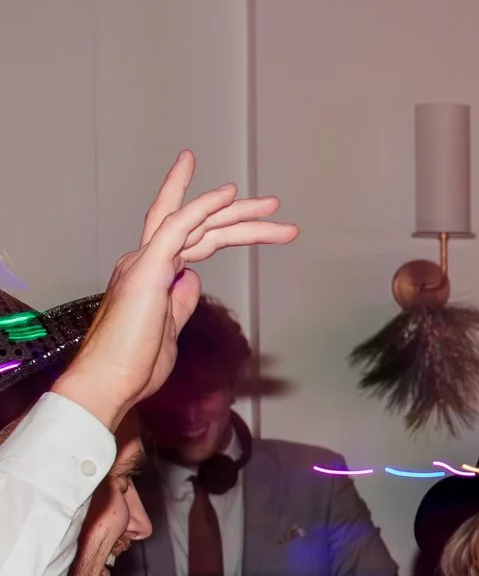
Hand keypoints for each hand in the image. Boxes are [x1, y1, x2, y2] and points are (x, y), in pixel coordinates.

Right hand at [50, 153, 296, 431]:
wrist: (108, 380)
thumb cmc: (134, 365)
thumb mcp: (169, 328)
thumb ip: (180, 300)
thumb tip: (191, 279)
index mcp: (150, 274)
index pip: (185, 235)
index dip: (210, 216)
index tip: (236, 205)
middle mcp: (145, 261)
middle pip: (198, 226)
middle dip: (237, 214)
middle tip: (273, 206)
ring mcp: (145, 261)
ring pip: (195, 222)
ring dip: (236, 211)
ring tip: (272, 205)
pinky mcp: (148, 267)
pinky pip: (179, 226)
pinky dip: (203, 206)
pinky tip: (228, 195)